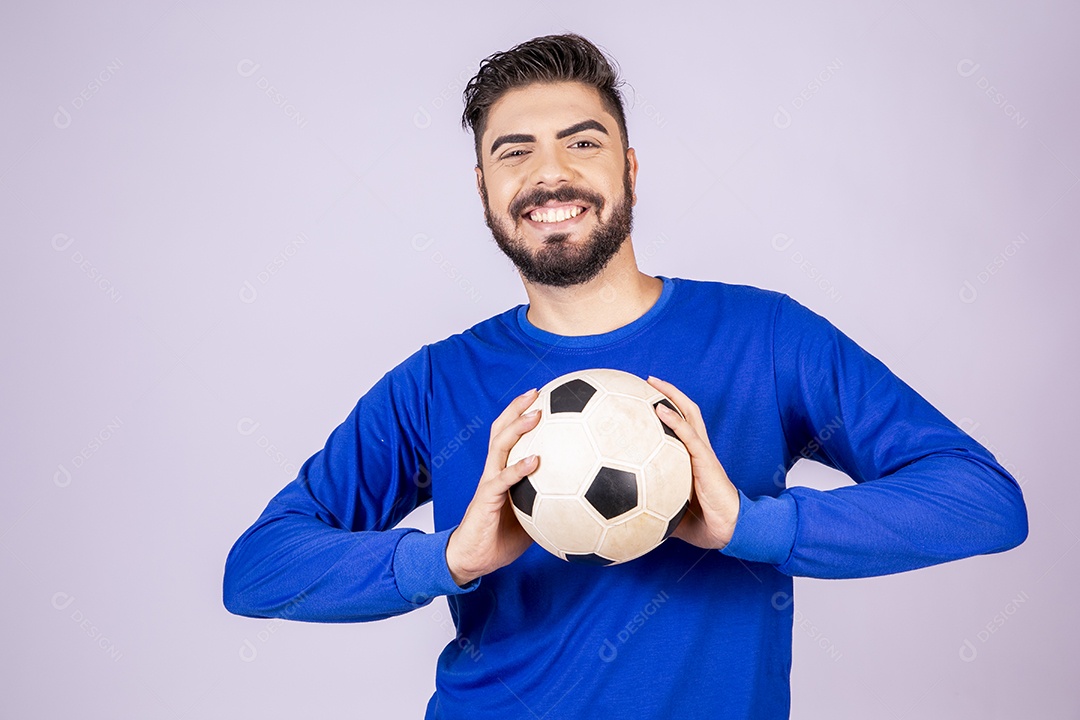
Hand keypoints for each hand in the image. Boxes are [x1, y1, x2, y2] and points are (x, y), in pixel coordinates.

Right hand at [445, 388, 540, 585]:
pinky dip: (518, 468)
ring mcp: (489, 483)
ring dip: (517, 428)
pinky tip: (535, 461)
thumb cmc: (502, 538)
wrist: (474, 559)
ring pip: (499, 447)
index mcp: (503, 471)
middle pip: (502, 430)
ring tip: (536, 415)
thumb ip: (551, 503)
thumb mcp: (533, 517)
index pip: (510, 435)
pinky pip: (502, 480)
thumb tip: (585, 498)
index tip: (544, 396)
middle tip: (537, 392)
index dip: (522, 413)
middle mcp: (494, 471)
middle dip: (517, 409)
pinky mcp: (486, 499)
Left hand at [647, 376, 740, 549]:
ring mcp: (702, 453)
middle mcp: (697, 451)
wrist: (728, 530)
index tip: (643, 400)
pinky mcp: (706, 460)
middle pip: (685, 411)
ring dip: (671, 396)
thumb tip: (624, 513)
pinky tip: (658, 409)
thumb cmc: (704, 523)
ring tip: (652, 383)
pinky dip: (674, 420)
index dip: (665, 411)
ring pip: (689, 414)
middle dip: (668, 393)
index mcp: (691, 460)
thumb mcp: (670, 512)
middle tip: (647, 381)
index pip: (679, 427)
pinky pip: (689, 435)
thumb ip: (651, 506)